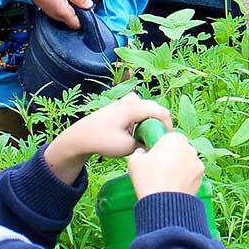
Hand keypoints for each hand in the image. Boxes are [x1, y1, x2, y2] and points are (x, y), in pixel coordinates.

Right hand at [29, 0, 91, 27]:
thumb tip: (89, 5)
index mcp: (63, 13)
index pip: (79, 24)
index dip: (86, 15)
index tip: (85, 1)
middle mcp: (59, 17)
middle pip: (77, 16)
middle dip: (80, 1)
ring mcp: (56, 14)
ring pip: (72, 10)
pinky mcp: (54, 10)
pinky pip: (65, 7)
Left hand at [45, 94, 172, 181]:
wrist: (80, 136)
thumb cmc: (102, 140)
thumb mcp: (127, 148)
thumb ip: (145, 145)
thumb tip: (155, 144)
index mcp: (134, 108)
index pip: (162, 112)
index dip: (168, 126)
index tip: (165, 140)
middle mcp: (131, 100)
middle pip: (156, 108)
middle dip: (159, 123)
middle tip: (156, 139)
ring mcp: (125, 101)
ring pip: (147, 107)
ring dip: (149, 120)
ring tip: (144, 135)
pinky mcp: (121, 105)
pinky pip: (139, 108)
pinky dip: (141, 117)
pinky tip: (134, 129)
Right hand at [127, 130, 204, 198]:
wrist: (164, 203)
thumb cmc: (148, 179)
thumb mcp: (134, 161)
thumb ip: (139, 151)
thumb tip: (142, 152)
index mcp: (174, 139)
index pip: (169, 137)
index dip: (161, 146)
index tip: (154, 155)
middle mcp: (189, 148)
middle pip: (179, 149)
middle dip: (172, 156)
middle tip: (160, 168)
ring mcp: (197, 163)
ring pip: (187, 162)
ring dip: (180, 167)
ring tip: (167, 180)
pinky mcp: (202, 178)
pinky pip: (192, 174)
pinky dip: (185, 178)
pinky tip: (175, 186)